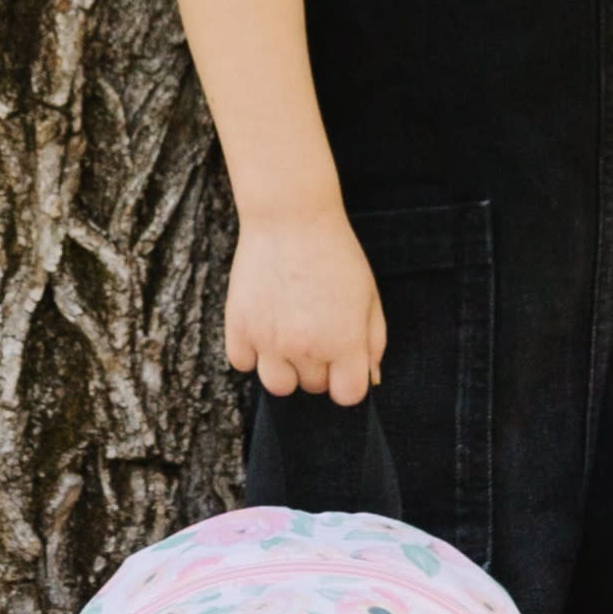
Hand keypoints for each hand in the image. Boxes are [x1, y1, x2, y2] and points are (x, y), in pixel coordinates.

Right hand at [226, 209, 385, 402]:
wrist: (290, 217)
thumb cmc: (336, 254)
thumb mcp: (369, 295)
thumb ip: (373, 341)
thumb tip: (368, 379)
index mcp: (344, 342)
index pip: (348, 395)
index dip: (347, 381)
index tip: (343, 363)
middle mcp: (306, 348)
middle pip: (313, 387)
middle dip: (318, 366)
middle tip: (316, 329)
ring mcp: (269, 341)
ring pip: (277, 385)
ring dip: (285, 368)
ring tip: (289, 334)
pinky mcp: (239, 328)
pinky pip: (242, 363)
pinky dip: (252, 352)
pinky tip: (264, 326)